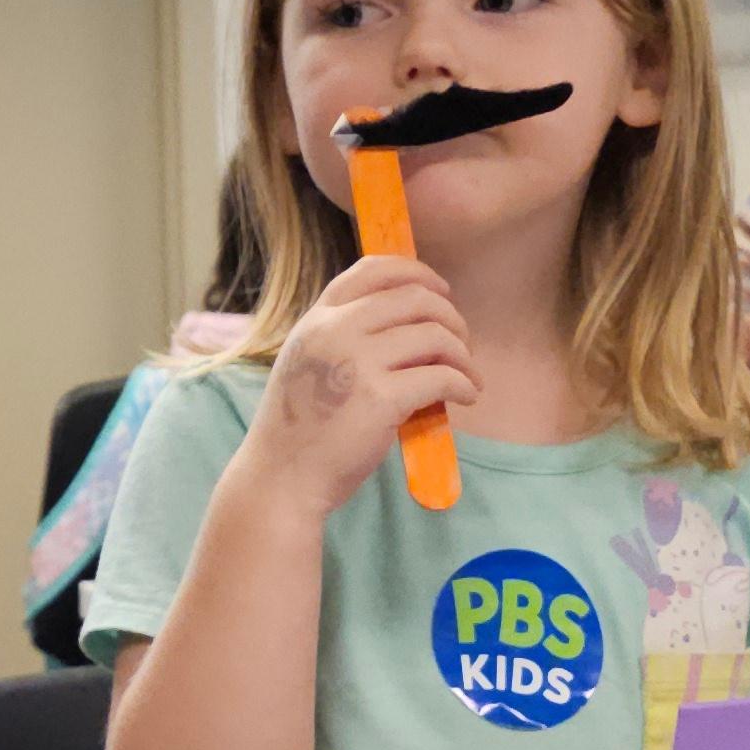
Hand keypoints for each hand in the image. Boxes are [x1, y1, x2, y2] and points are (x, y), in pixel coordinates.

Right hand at [237, 254, 479, 517]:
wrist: (281, 479)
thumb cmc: (298, 429)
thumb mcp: (307, 363)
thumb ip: (341, 336)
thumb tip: (408, 324)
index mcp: (316, 319)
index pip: (373, 270)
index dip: (417, 273)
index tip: (442, 291)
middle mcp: (335, 331)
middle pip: (415, 298)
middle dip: (450, 317)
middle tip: (461, 344)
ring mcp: (357, 363)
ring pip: (435, 335)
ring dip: (462, 355)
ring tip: (468, 376)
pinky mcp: (380, 399)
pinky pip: (441, 377)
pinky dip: (463, 384)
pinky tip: (465, 396)